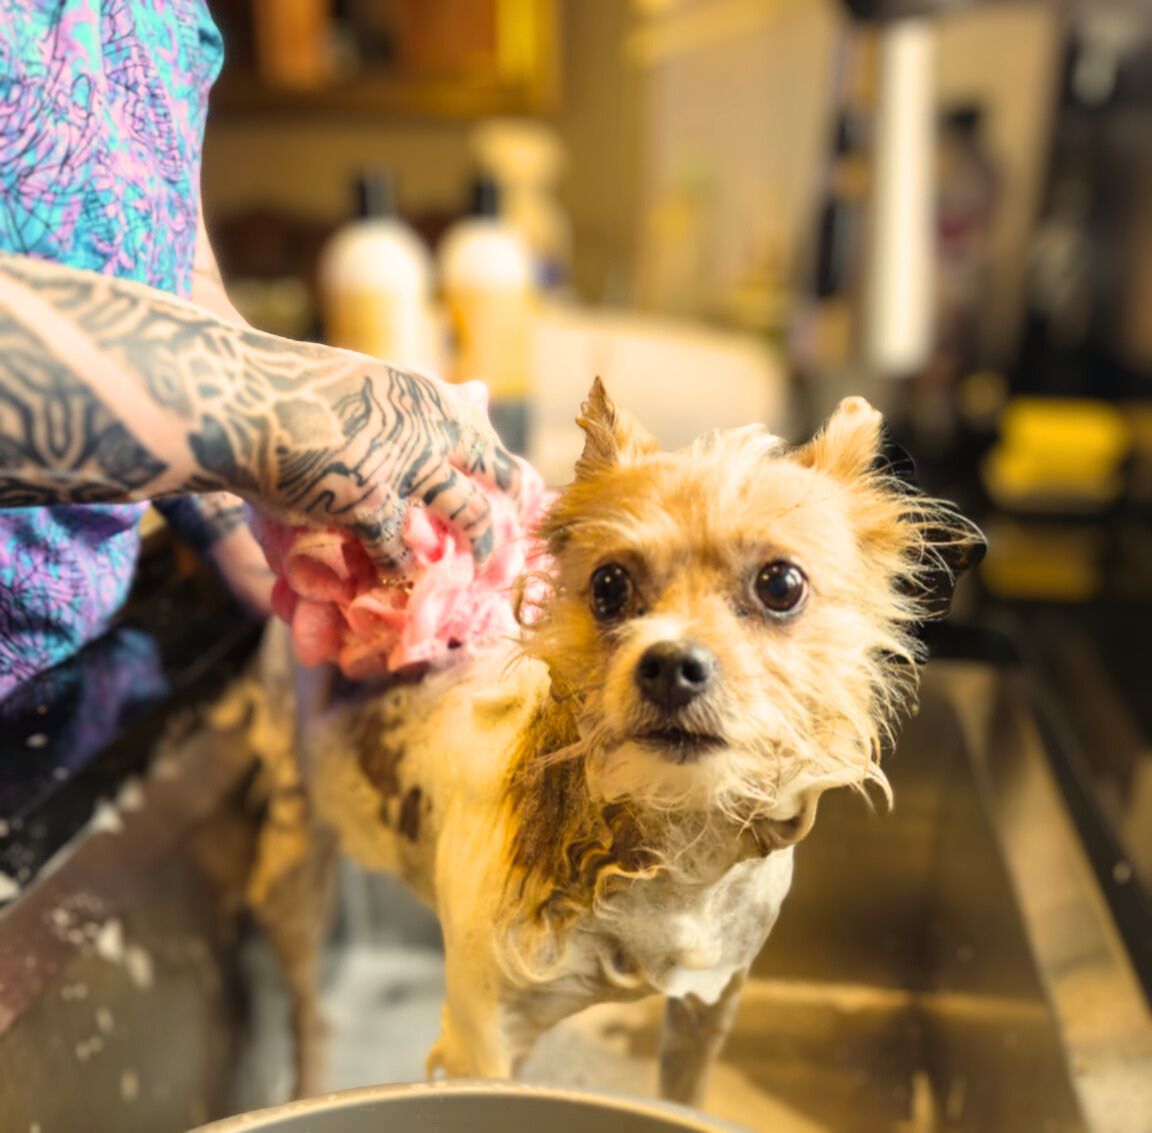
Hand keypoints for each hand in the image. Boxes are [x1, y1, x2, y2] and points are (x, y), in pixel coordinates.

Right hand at [199, 358, 521, 567]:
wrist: (240, 397)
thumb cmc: (294, 390)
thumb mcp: (374, 380)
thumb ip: (424, 401)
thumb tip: (480, 394)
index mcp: (432, 398)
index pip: (490, 439)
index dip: (512, 476)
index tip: (526, 501)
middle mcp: (434, 427)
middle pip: (501, 478)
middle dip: (516, 515)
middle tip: (521, 550)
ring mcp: (408, 466)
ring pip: (473, 519)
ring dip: (486, 552)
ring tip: (490, 577)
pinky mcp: (371, 504)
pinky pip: (403, 554)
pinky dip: (403, 575)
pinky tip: (403, 588)